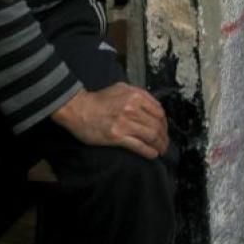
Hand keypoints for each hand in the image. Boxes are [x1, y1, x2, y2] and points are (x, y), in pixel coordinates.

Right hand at [51, 83, 168, 158]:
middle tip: (165, 142)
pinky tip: (153, 154)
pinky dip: (149, 151)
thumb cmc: (98, 99)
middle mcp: (132, 109)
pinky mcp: (117, 136)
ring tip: (161, 149)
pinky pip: (138, 146)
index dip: (164, 122)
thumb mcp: (121, 88)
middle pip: (157, 125)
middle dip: (164, 136)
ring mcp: (125, 123)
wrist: (78, 109)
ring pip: (151, 135)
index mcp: (135, 96)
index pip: (159, 111)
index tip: (164, 129)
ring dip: (160, 144)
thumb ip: (139, 94)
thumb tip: (153, 104)